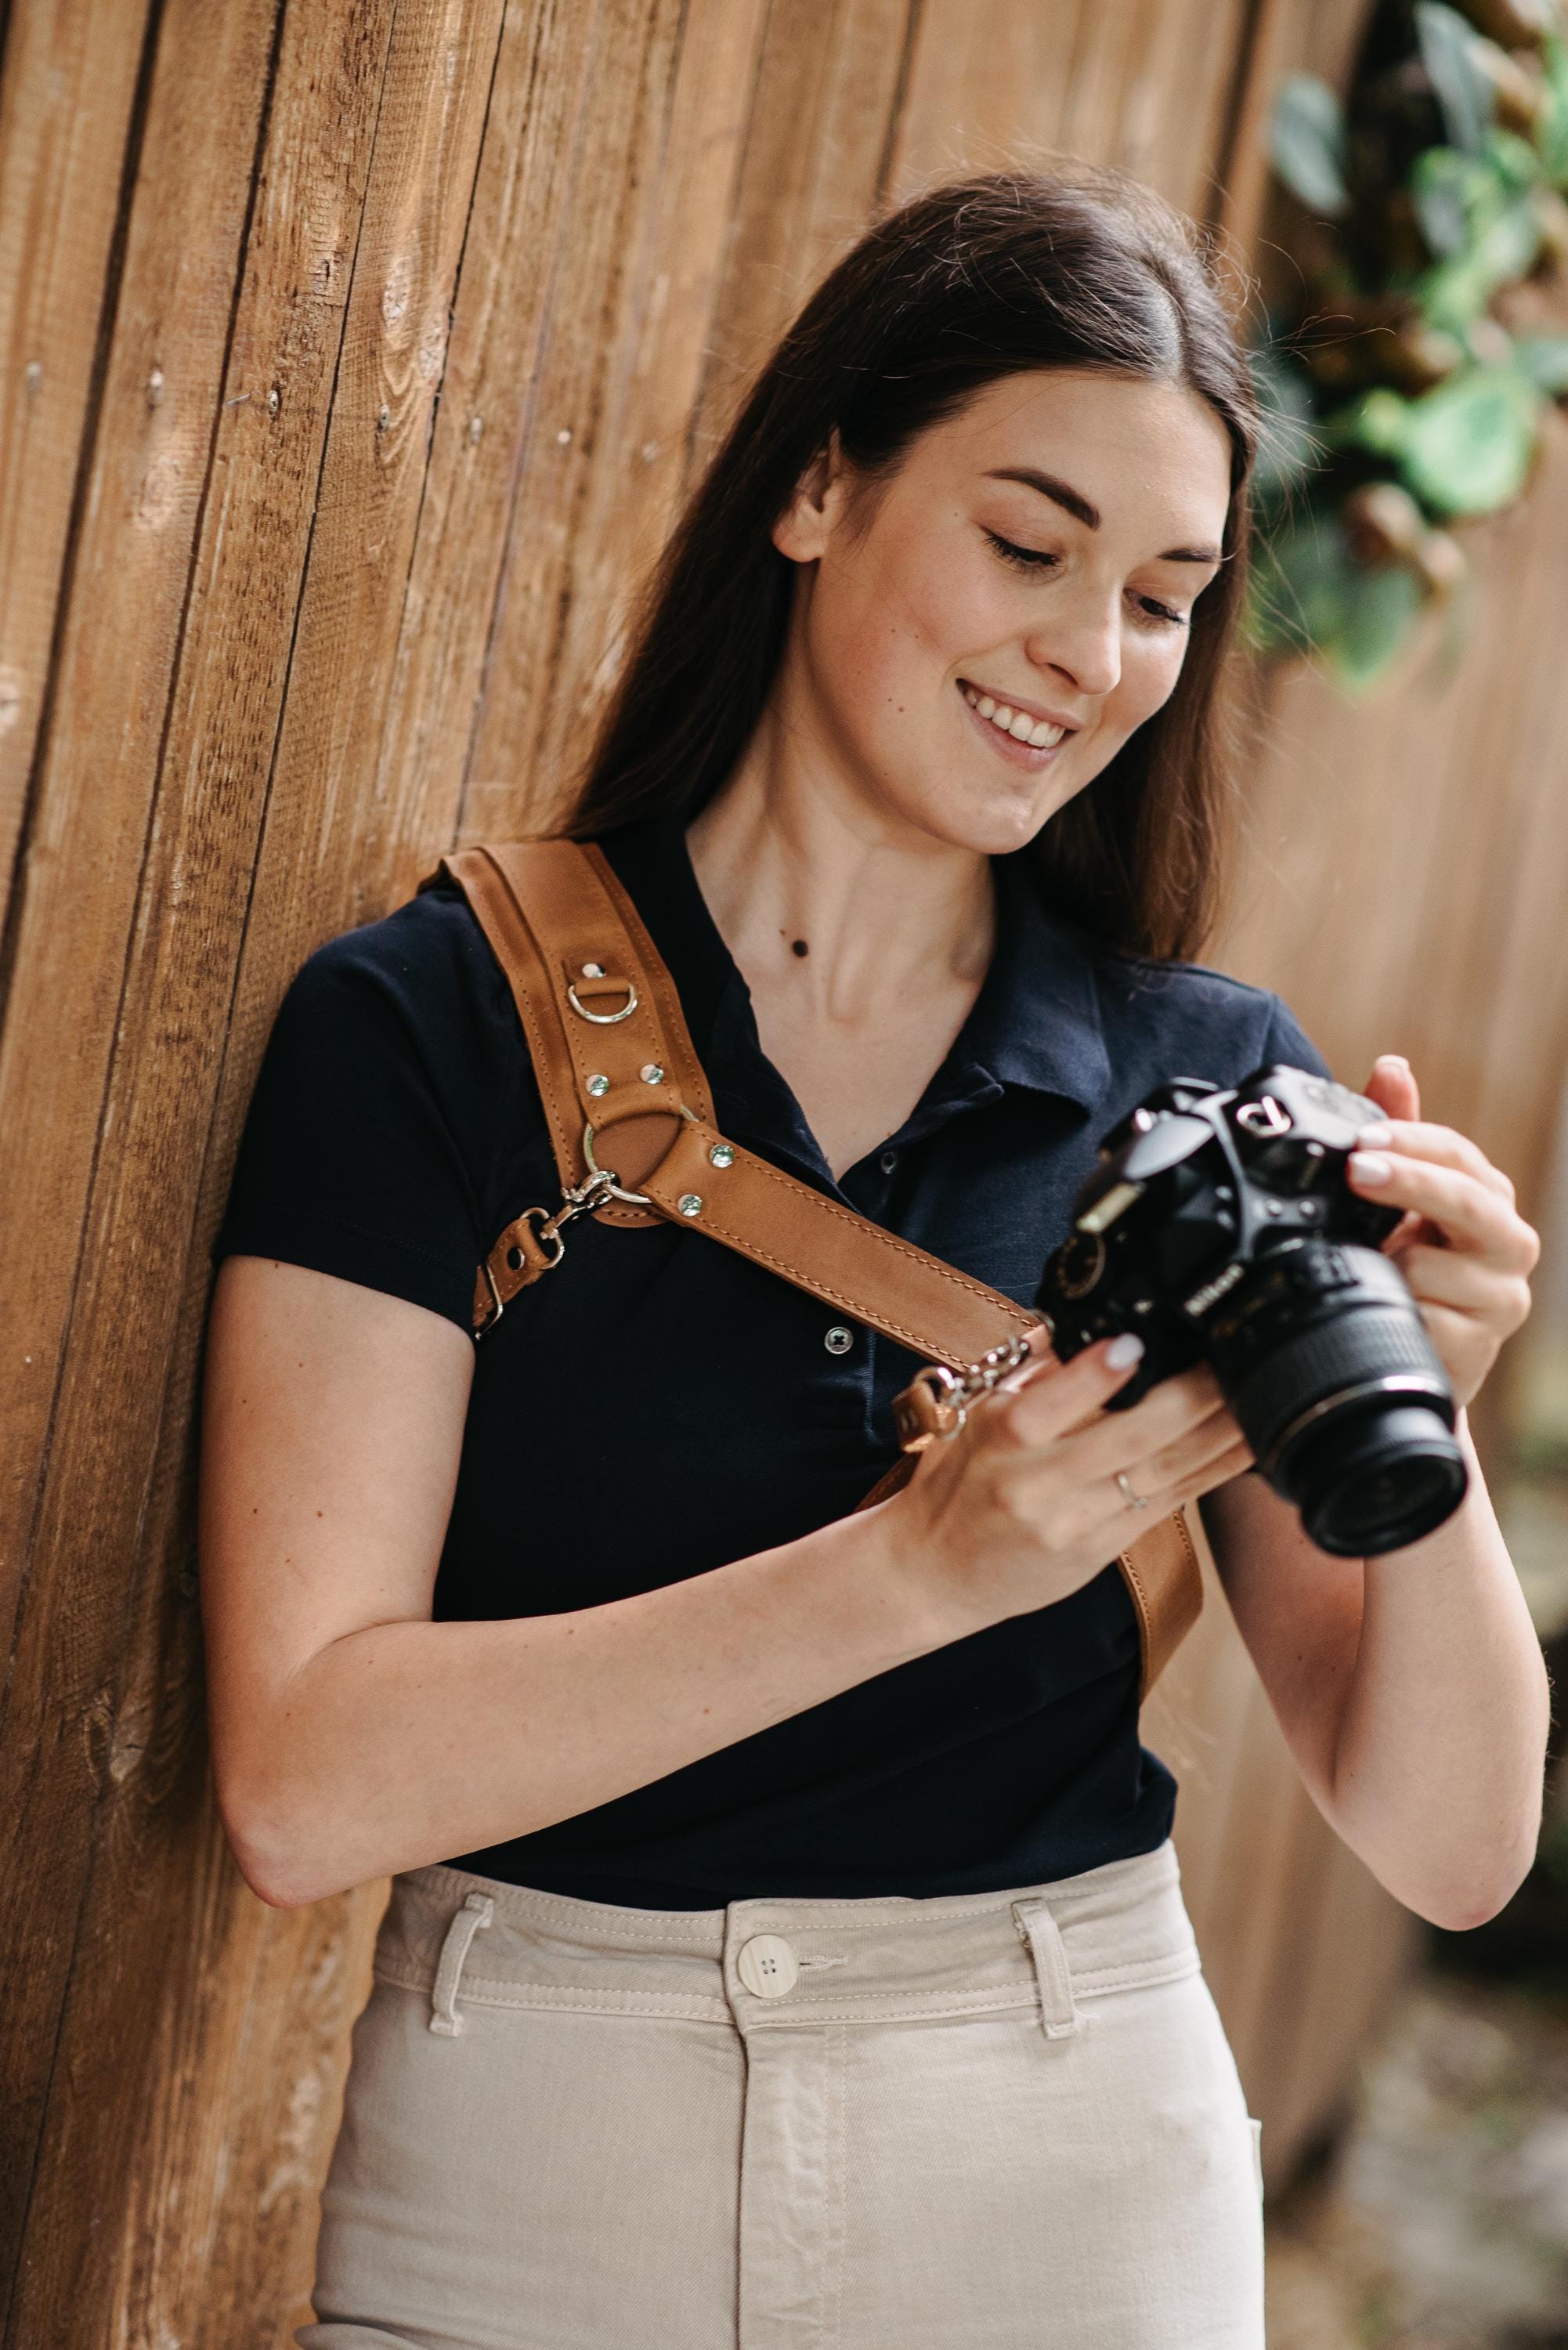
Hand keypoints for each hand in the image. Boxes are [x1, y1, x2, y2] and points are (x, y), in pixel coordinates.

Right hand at [888, 1326, 1252, 1638]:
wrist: (933, 1574)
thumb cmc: (955, 1485)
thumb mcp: (974, 1418)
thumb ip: (1033, 1374)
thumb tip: (1090, 1321)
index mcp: (998, 1440)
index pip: (1049, 1405)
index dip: (1096, 1376)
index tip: (1136, 1342)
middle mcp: (1036, 1485)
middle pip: (1126, 1441)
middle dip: (1188, 1400)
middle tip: (1227, 1363)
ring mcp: (1072, 1524)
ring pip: (1160, 1475)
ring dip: (1216, 1436)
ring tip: (1254, 1399)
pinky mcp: (1098, 1552)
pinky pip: (1167, 1507)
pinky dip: (1209, 1473)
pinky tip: (1242, 1447)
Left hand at [1346, 1053, 1539, 1412]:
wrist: (1419, 1354)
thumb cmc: (1414, 1266)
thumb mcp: (1398, 1198)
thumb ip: (1398, 1135)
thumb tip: (1392, 1066)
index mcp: (1486, 1197)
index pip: (1459, 1155)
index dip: (1411, 1142)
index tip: (1363, 1141)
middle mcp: (1506, 1243)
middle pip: (1467, 1200)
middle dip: (1410, 1182)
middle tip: (1358, 1171)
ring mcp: (1499, 1299)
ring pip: (1433, 1266)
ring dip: (1387, 1263)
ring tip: (1362, 1262)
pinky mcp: (1478, 1349)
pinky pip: (1423, 1322)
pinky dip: (1390, 1313)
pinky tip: (1378, 1307)